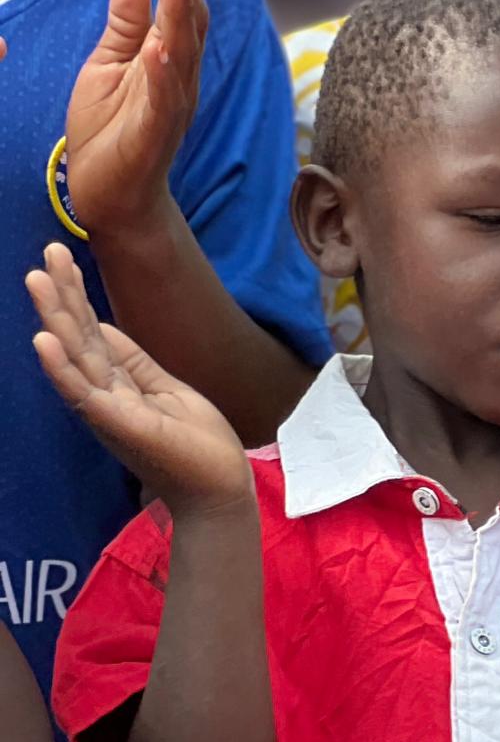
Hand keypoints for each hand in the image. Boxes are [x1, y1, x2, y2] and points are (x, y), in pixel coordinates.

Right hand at [29, 242, 251, 513]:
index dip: (76, 294)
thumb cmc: (197, 444)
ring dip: (55, 317)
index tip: (61, 255)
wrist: (220, 490)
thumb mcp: (166, 389)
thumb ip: (133, 361)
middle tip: (49, 250)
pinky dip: (61, 367)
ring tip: (36, 278)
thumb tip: (101, 326)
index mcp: (117, 383)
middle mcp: (105, 394)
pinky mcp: (118, 425)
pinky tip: (43, 339)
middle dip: (62, 293)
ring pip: (75, 356)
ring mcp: (108, 410)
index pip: (90, 331)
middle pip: (77, 336)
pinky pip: (83, 393)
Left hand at [64, 0, 207, 233]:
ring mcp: (170, 109)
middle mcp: (178, 82)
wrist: (111, 199)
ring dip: (179, 19)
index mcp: (168, 62)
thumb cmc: (111, 132)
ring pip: (182, 57)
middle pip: (187, 25)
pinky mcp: (154, 136)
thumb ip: (125, 24)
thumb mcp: (109, 65)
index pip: (177, 8)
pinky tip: (159, 48)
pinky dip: (163, 74)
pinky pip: (163, 102)